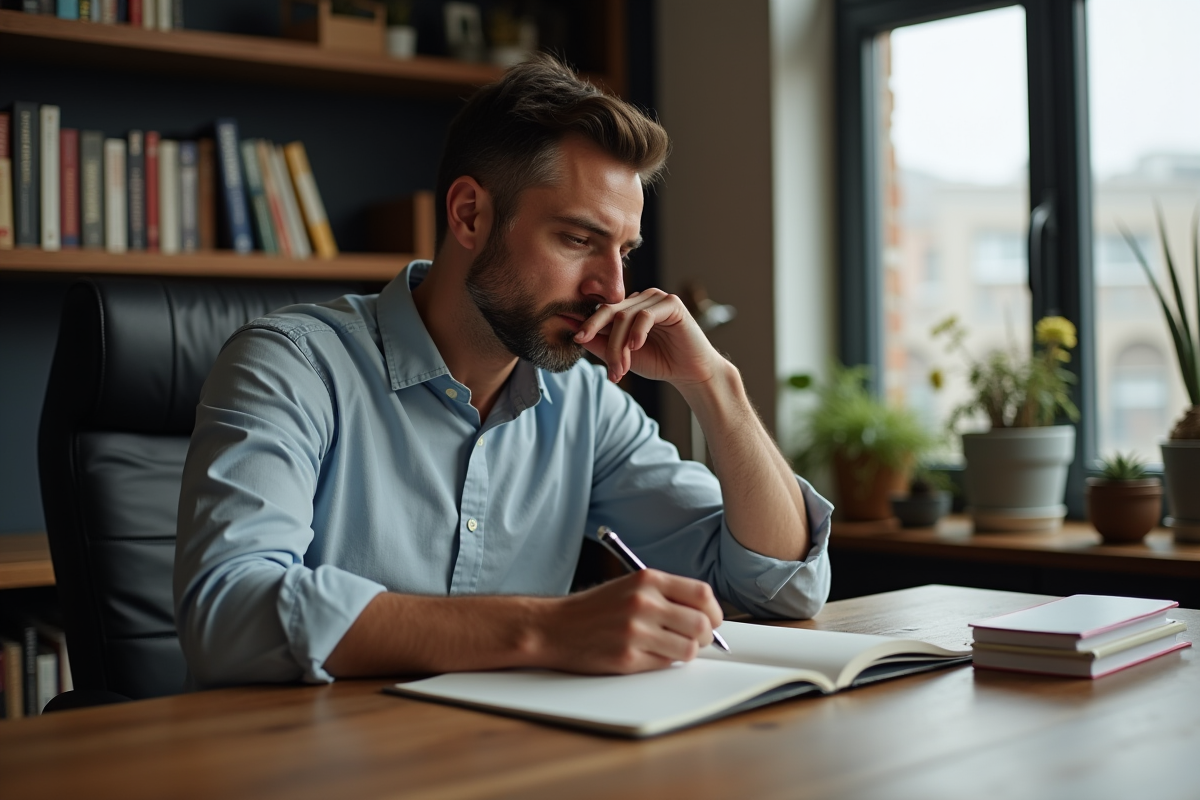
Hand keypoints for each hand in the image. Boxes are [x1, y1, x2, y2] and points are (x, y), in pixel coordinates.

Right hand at [536, 570, 723, 674]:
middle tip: (695, 639)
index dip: (713, 611)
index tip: (711, 620)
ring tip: (669, 648)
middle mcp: (644, 603)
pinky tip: (647, 654)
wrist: (554, 627)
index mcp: (647, 580)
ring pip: (688, 649)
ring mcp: (636, 631)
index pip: (702, 594)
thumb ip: (666, 595)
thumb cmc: (594, 609)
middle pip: (701, 624)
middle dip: (704, 636)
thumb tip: (706, 615)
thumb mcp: (630, 586)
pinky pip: (665, 665)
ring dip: (685, 652)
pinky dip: (663, 663)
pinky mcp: (627, 657)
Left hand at [573, 289, 720, 385]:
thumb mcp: (621, 355)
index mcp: (628, 308)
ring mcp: (656, 298)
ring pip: (625, 316)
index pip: (601, 311)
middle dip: (598, 334)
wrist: (689, 373)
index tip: (573, 337)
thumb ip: (598, 343)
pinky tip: (636, 347)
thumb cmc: (658, 363)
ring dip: (620, 346)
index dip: (586, 324)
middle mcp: (640, 299)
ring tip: (621, 369)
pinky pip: (645, 315)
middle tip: (585, 346)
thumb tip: (572, 330)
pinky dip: (637, 332)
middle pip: (610, 311)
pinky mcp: (671, 303)